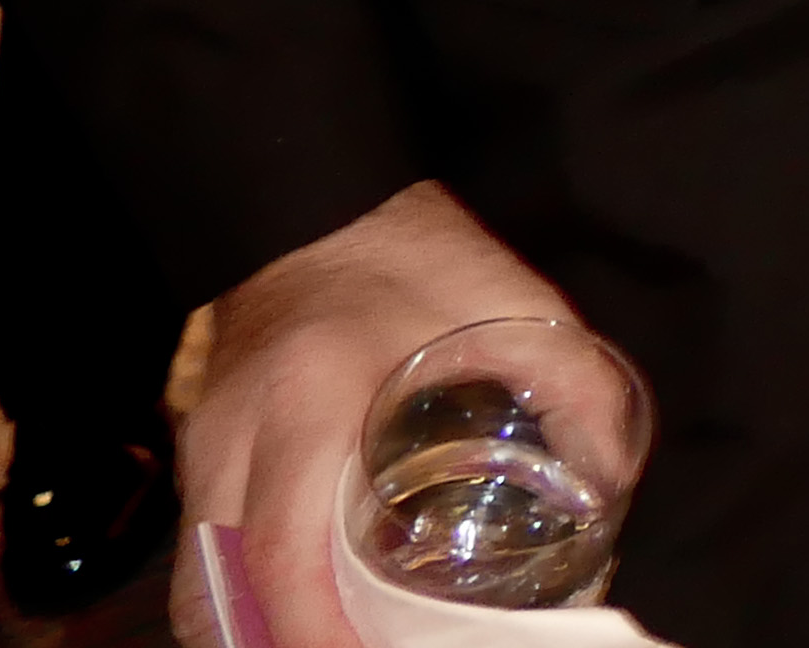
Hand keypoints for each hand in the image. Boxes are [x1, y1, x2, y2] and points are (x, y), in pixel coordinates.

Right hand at [173, 182, 587, 647]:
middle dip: (273, 646)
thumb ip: (570, 384)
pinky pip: (204, 550)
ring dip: (253, 629)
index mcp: (310, 404)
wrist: (314, 204)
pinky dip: (240, 597)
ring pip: (201, 580)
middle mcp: (236, 438)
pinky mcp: (199, 451)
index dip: (314, 632)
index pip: (284, 552)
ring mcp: (204, 447)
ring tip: (336, 642)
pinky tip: (299, 611)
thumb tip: (610, 479)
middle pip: (217, 588)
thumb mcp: (509, 304)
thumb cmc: (414, 258)